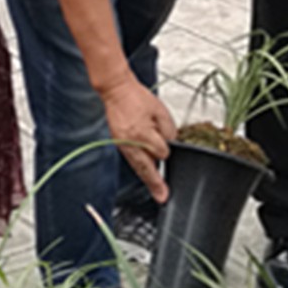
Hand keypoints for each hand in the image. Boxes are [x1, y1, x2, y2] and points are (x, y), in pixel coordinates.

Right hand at [97, 75, 175, 203]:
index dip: (166, 150)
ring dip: (147, 178)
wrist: (116, 90)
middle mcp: (131, 142)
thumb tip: (172, 143)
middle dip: (155, 183)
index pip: (161, 152)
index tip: (167, 147)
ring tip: (156, 191)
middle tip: (162, 196)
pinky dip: (138, 167)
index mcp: (143, 134)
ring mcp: (123, 144)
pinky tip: (144, 173)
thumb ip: (168, 129)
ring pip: (137, 166)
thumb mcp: (160, 110)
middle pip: (146, 168)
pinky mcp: (118, 142)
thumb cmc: (136, 97)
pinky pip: (131, 159)